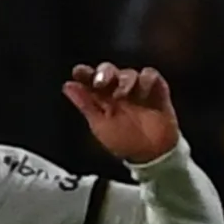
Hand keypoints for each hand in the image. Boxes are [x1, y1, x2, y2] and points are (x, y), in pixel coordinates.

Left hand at [62, 62, 180, 164]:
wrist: (151, 153)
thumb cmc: (124, 141)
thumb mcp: (100, 125)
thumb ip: (85, 105)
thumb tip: (67, 86)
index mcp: (102, 97)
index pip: (90, 79)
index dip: (84, 73)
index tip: (78, 72)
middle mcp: (118, 89)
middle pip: (108, 70)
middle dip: (104, 72)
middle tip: (100, 83)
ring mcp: (137, 88)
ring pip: (128, 72)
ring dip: (124, 81)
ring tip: (122, 96)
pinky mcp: (156, 88)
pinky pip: (149, 75)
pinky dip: (145, 81)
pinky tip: (142, 94)